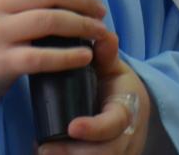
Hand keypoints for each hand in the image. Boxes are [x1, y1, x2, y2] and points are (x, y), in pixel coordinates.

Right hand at [0, 0, 107, 102]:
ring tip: (99, 31)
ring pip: (49, 20)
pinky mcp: (3, 60)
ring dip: (82, 25)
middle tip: (101, 12)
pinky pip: (41, 58)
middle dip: (84, 0)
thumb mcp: (13, 0)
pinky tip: (85, 56)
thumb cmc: (0, 26)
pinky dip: (68, 56)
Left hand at [38, 31, 151, 154]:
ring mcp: (122, 150)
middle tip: (45, 149)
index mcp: (128, 109)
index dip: (95, 128)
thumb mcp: (114, 68)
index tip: (72, 127)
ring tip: (43, 153)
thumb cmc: (118, 85)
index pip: (115, 123)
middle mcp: (128, 135)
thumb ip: (106, 55)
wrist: (135, 106)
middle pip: (107, 152)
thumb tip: (104, 35)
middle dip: (76, 153)